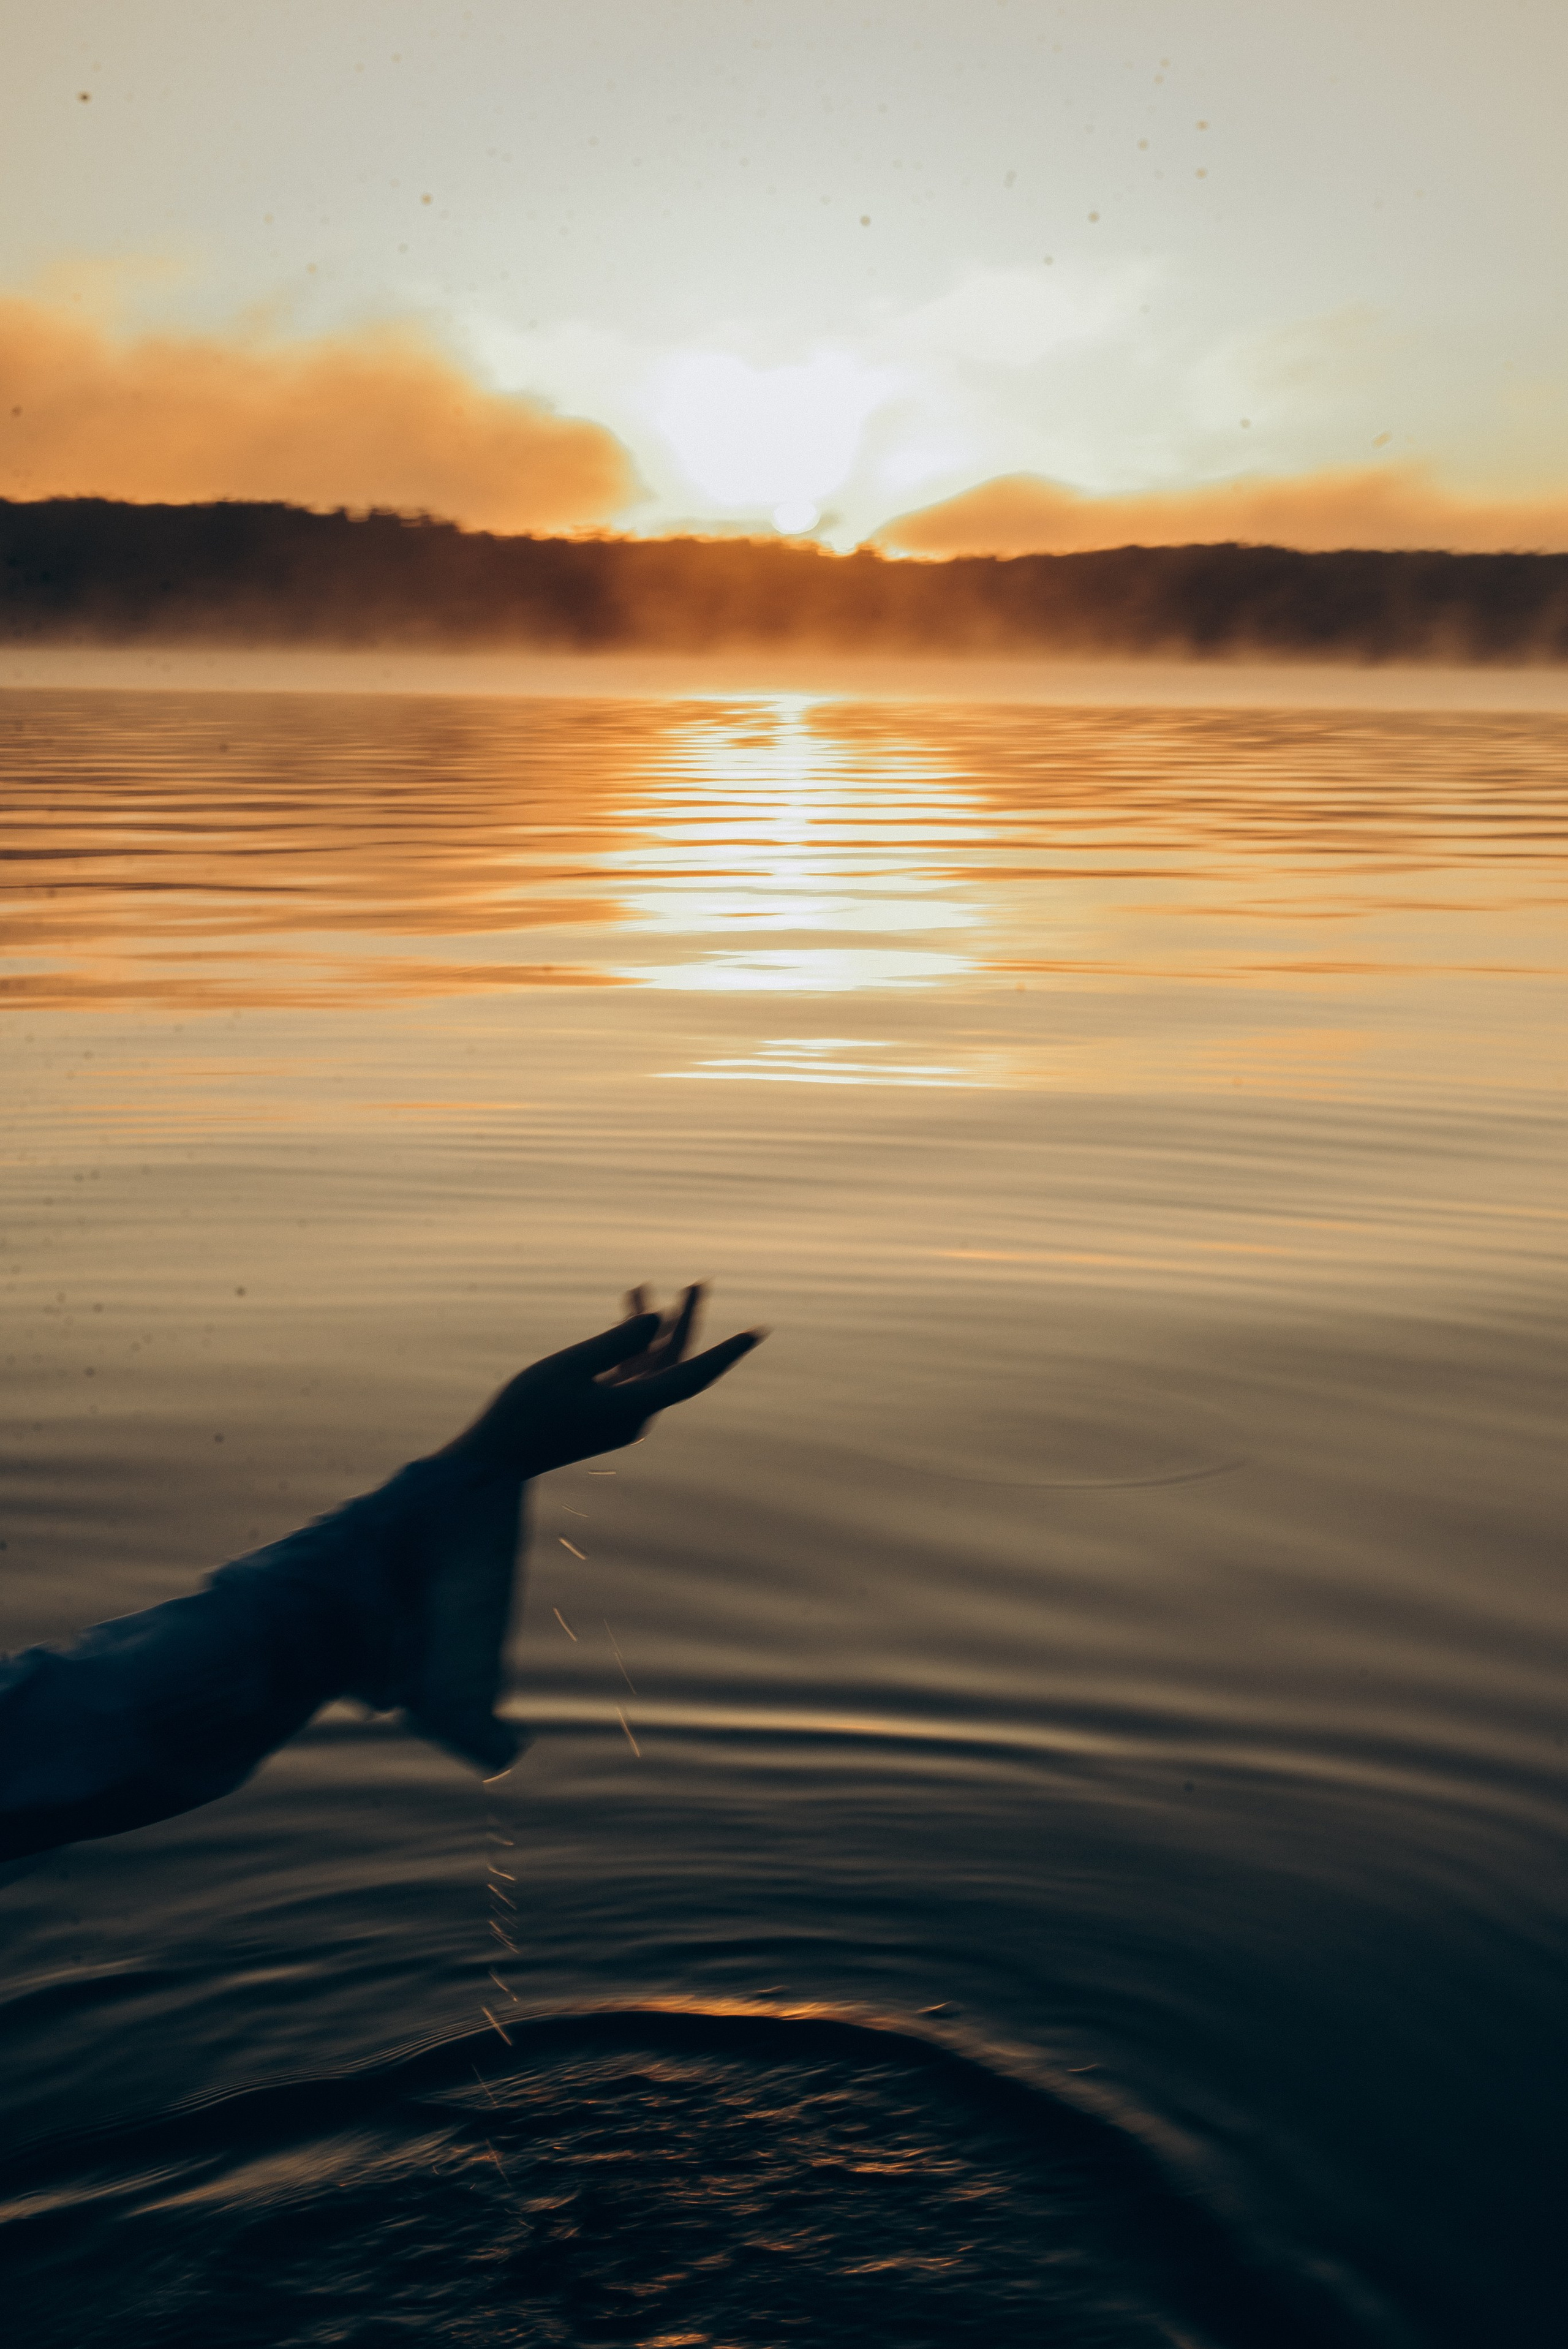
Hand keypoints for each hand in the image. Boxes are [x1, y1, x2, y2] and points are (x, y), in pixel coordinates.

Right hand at [436, 1283, 762, 1479]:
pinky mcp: (605, 1416)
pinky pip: (629, 1374)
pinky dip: (628, 1346)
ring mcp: (621, 1417)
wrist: (494, 1460)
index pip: (693, 1375)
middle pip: (674, 1363)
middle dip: (685, 1322)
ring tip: (640, 1287)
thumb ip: (615, 1342)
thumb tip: (657, 1323)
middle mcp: (636, 1415)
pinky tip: (626, 1317)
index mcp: (634, 1408)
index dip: (727, 1352)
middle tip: (699, 1282)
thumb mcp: (570, 1366)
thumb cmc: (525, 1411)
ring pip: (649, 1365)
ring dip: (649, 1328)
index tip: (758, 1332)